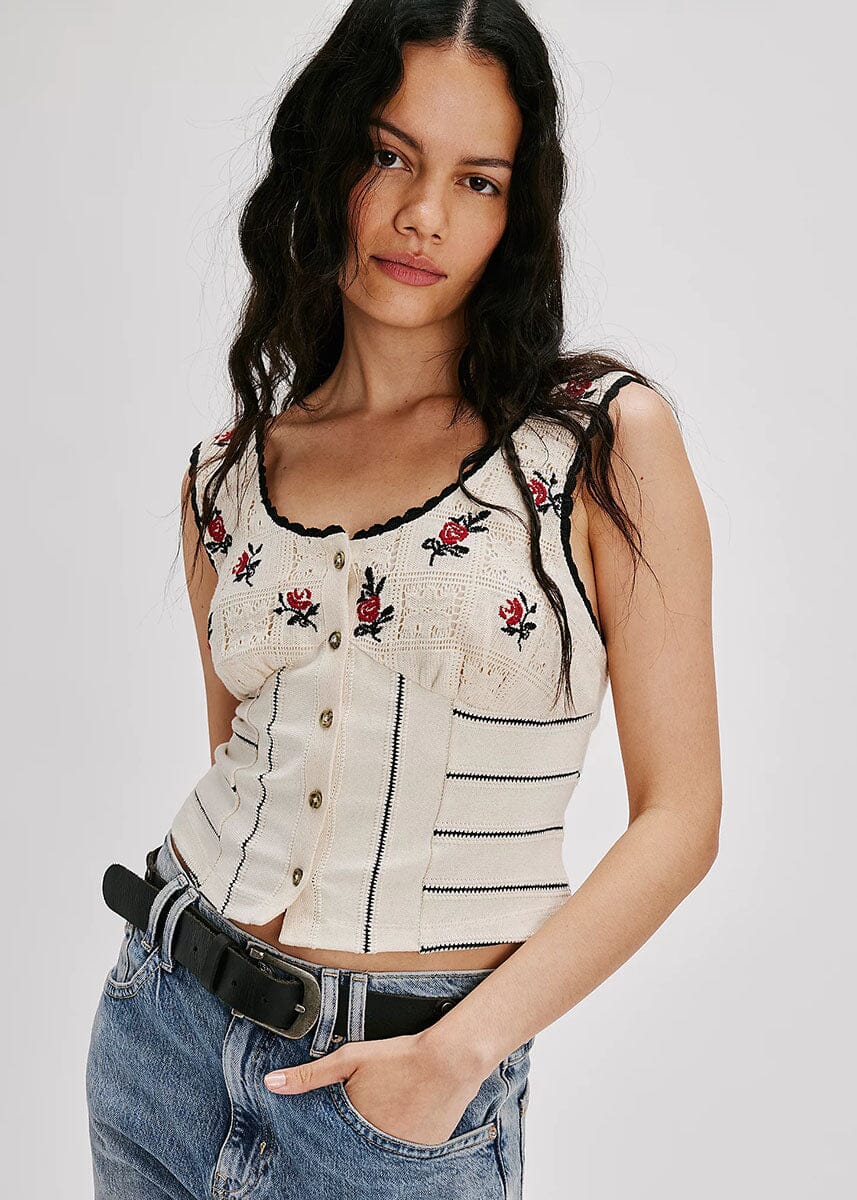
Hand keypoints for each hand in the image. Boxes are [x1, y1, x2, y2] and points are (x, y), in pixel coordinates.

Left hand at [263, 1030, 487, 1145]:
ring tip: (388, 1113)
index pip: (330, 1145)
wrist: (450, 1061)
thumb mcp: (349, 1059)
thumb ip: (309, 1075)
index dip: (329, 1137)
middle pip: (354, 1153)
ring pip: (379, 1156)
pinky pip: (403, 1155)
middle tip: (370, 1111)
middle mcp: (376, 1149)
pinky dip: (399, 1142)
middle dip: (354, 1140)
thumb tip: (271, 1084)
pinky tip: (406, 1118)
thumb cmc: (398, 1057)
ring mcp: (402, 1155)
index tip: (337, 1126)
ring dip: (376, 1143)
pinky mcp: (424, 1155)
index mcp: (354, 1128)